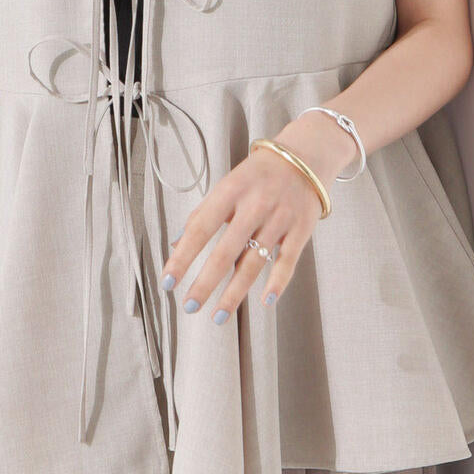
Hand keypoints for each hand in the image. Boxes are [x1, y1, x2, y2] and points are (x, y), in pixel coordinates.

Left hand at [160, 111, 357, 322]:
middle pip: (226, 251)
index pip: (200, 228)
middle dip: (205, 283)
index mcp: (230, 190)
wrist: (305, 155)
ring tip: (217, 317)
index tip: (167, 281)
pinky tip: (264, 303)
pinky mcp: (301, 230)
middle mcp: (255, 204)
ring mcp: (280, 218)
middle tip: (189, 306)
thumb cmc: (259, 175)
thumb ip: (203, 215)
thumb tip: (176, 244)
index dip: (182, 256)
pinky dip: (277, 284)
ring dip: (234, 293)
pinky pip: (287, 261)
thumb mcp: (228, 186)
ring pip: (254, 263)